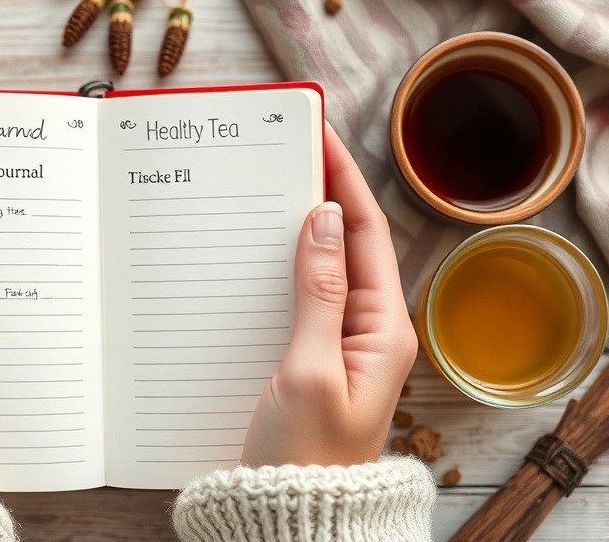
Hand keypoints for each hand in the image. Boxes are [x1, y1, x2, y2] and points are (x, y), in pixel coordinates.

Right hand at [242, 123, 417, 467]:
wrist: (290, 514)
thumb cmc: (303, 454)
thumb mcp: (309, 368)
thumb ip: (319, 292)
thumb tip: (324, 217)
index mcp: (384, 329)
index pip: (366, 233)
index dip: (343, 179)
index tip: (317, 135)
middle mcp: (370, 330)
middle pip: (347, 244)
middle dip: (320, 194)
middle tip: (285, 152)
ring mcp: (341, 343)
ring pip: (323, 267)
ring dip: (298, 229)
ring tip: (267, 189)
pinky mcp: (312, 357)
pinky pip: (303, 297)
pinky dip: (282, 267)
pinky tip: (257, 254)